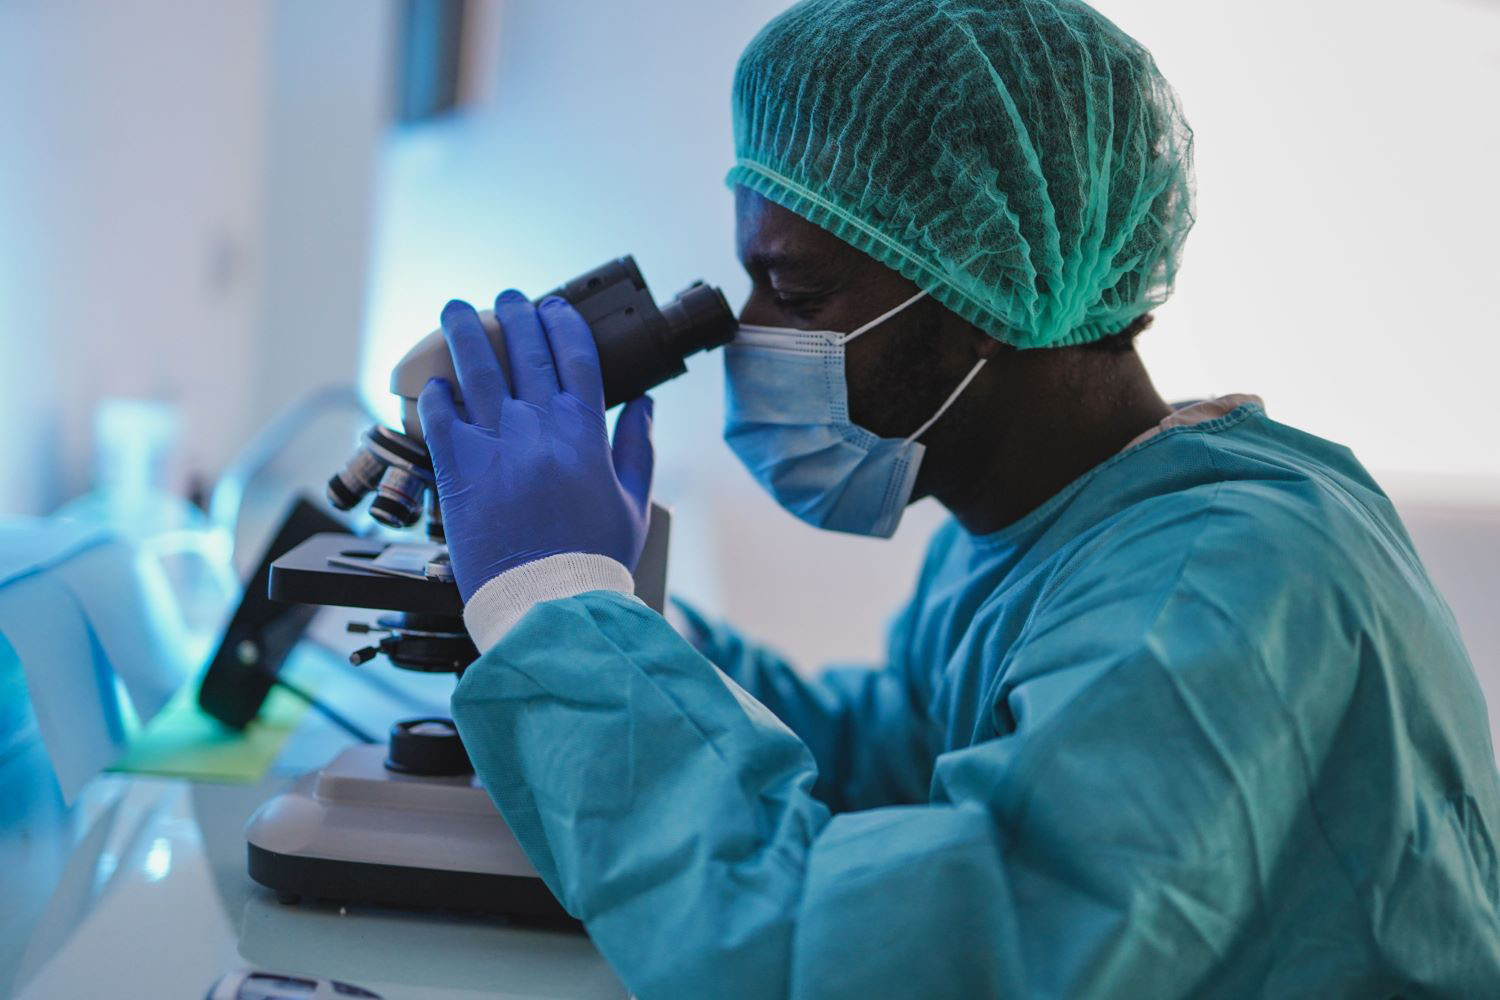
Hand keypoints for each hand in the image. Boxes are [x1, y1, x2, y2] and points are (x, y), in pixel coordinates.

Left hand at [418, 290, 654, 602]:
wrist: (547, 602)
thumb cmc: (592, 560)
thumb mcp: (633, 502)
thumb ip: (637, 448)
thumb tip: (646, 404)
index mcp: (585, 433)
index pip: (575, 355)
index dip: (562, 322)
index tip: (553, 305)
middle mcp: (538, 428)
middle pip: (523, 350)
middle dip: (514, 313)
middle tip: (506, 297)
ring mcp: (494, 445)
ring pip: (475, 369)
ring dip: (465, 332)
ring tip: (456, 309)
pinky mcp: (457, 470)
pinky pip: (439, 415)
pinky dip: (437, 393)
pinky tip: (438, 383)